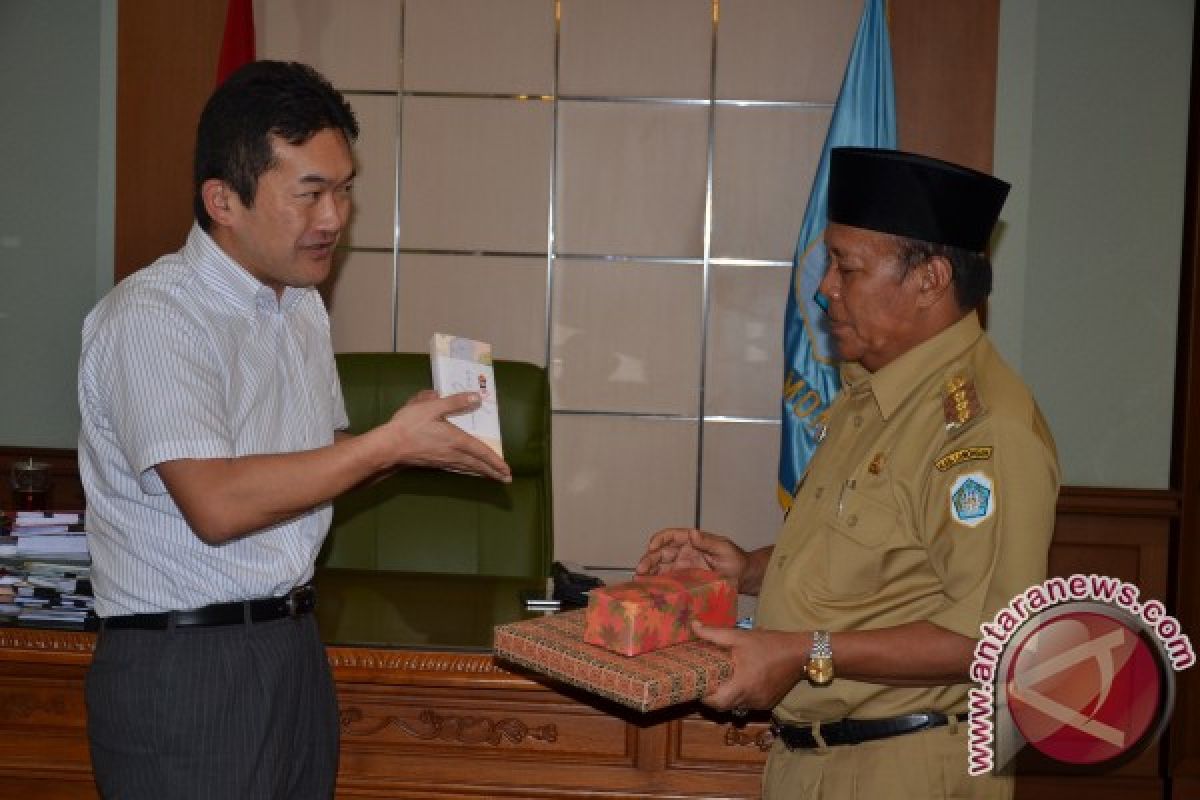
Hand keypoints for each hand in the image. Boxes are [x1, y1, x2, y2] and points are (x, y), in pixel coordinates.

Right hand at [380, 391, 511, 481]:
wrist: (388, 446)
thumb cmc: (410, 425)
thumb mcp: (432, 407)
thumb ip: (455, 402)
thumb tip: (477, 397)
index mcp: (456, 440)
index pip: (481, 452)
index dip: (496, 461)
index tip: (507, 470)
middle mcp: (453, 453)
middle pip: (478, 464)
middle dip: (493, 472)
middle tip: (506, 479)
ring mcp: (443, 461)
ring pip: (468, 468)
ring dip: (482, 473)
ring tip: (493, 477)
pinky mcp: (434, 463)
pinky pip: (457, 469)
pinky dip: (467, 471)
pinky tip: (467, 471)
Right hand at [635, 528, 747, 587]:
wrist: (742, 577)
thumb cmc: (735, 560)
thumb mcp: (724, 548)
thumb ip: (708, 542)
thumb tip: (693, 533)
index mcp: (691, 541)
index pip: (671, 536)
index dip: (659, 539)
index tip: (651, 546)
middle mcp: (683, 552)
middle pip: (661, 552)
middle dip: (649, 559)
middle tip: (640, 569)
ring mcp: (682, 567)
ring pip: (660, 566)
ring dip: (648, 571)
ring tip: (639, 579)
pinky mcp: (683, 580)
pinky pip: (667, 580)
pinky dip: (656, 582)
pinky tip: (648, 588)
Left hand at [692, 623, 809, 711]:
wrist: (800, 653)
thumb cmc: (768, 644)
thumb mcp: (740, 636)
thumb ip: (714, 634)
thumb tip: (693, 625)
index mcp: (742, 684)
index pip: (717, 702)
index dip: (705, 697)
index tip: (698, 685)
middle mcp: (751, 698)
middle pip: (724, 707)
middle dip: (714, 697)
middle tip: (707, 682)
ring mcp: (760, 703)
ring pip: (736, 706)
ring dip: (728, 696)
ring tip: (722, 680)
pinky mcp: (768, 703)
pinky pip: (748, 704)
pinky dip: (741, 696)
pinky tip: (740, 682)